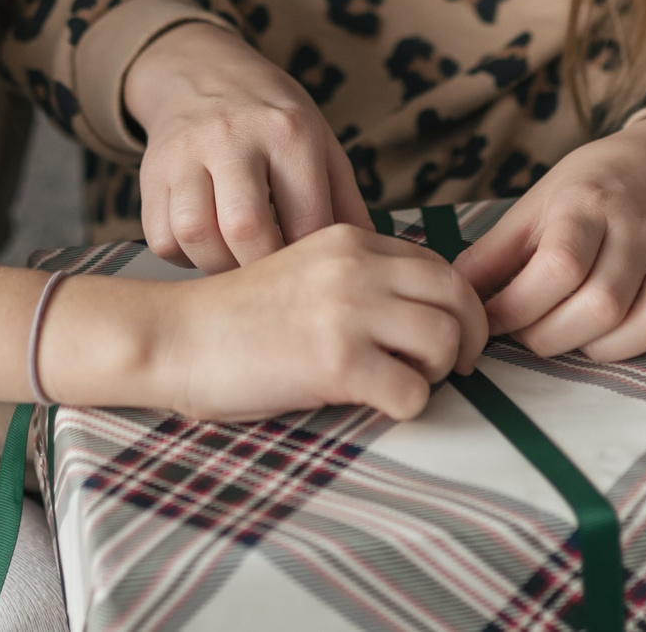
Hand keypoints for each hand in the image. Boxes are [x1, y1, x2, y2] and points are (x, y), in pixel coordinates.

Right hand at [124, 22, 370, 271]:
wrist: (200, 70)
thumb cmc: (270, 115)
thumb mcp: (319, 138)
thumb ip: (344, 198)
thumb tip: (374, 256)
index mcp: (288, 130)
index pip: (306, 218)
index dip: (312, 262)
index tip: (315, 280)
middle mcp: (233, 136)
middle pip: (244, 227)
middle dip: (262, 272)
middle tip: (272, 285)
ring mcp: (185, 152)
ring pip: (194, 233)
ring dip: (218, 266)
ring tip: (238, 267)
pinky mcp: (150, 170)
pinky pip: (160, 235)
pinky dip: (183, 256)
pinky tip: (206, 247)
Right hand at [146, 225, 488, 420]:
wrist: (175, 336)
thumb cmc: (236, 317)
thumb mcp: (303, 270)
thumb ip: (357, 275)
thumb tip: (421, 309)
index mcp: (349, 239)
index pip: (439, 265)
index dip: (457, 306)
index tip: (450, 335)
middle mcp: (355, 266)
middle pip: (458, 297)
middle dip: (470, 338)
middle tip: (456, 367)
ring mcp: (348, 311)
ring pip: (446, 342)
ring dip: (436, 373)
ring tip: (403, 382)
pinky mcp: (338, 362)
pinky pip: (413, 392)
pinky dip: (405, 405)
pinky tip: (373, 402)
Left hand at [453, 118, 645, 398]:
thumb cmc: (588, 189)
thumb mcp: (536, 204)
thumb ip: (495, 252)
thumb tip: (452, 296)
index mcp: (589, 206)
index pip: (559, 266)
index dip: (518, 306)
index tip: (490, 322)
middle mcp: (639, 230)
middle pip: (603, 302)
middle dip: (553, 336)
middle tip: (528, 337)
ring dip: (606, 349)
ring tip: (575, 342)